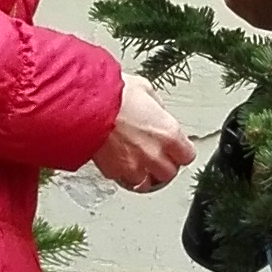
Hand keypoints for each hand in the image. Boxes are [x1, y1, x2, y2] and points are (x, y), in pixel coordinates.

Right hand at [89, 71, 194, 192]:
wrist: (83, 105)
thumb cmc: (111, 94)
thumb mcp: (143, 89)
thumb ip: (156, 106)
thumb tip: (156, 110)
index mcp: (168, 134)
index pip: (187, 156)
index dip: (180, 152)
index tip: (175, 149)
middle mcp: (155, 154)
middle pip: (169, 173)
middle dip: (163, 165)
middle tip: (156, 156)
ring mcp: (134, 166)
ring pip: (147, 183)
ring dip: (144, 174)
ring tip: (137, 163)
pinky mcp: (113, 172)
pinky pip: (123, 179)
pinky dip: (122, 173)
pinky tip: (118, 161)